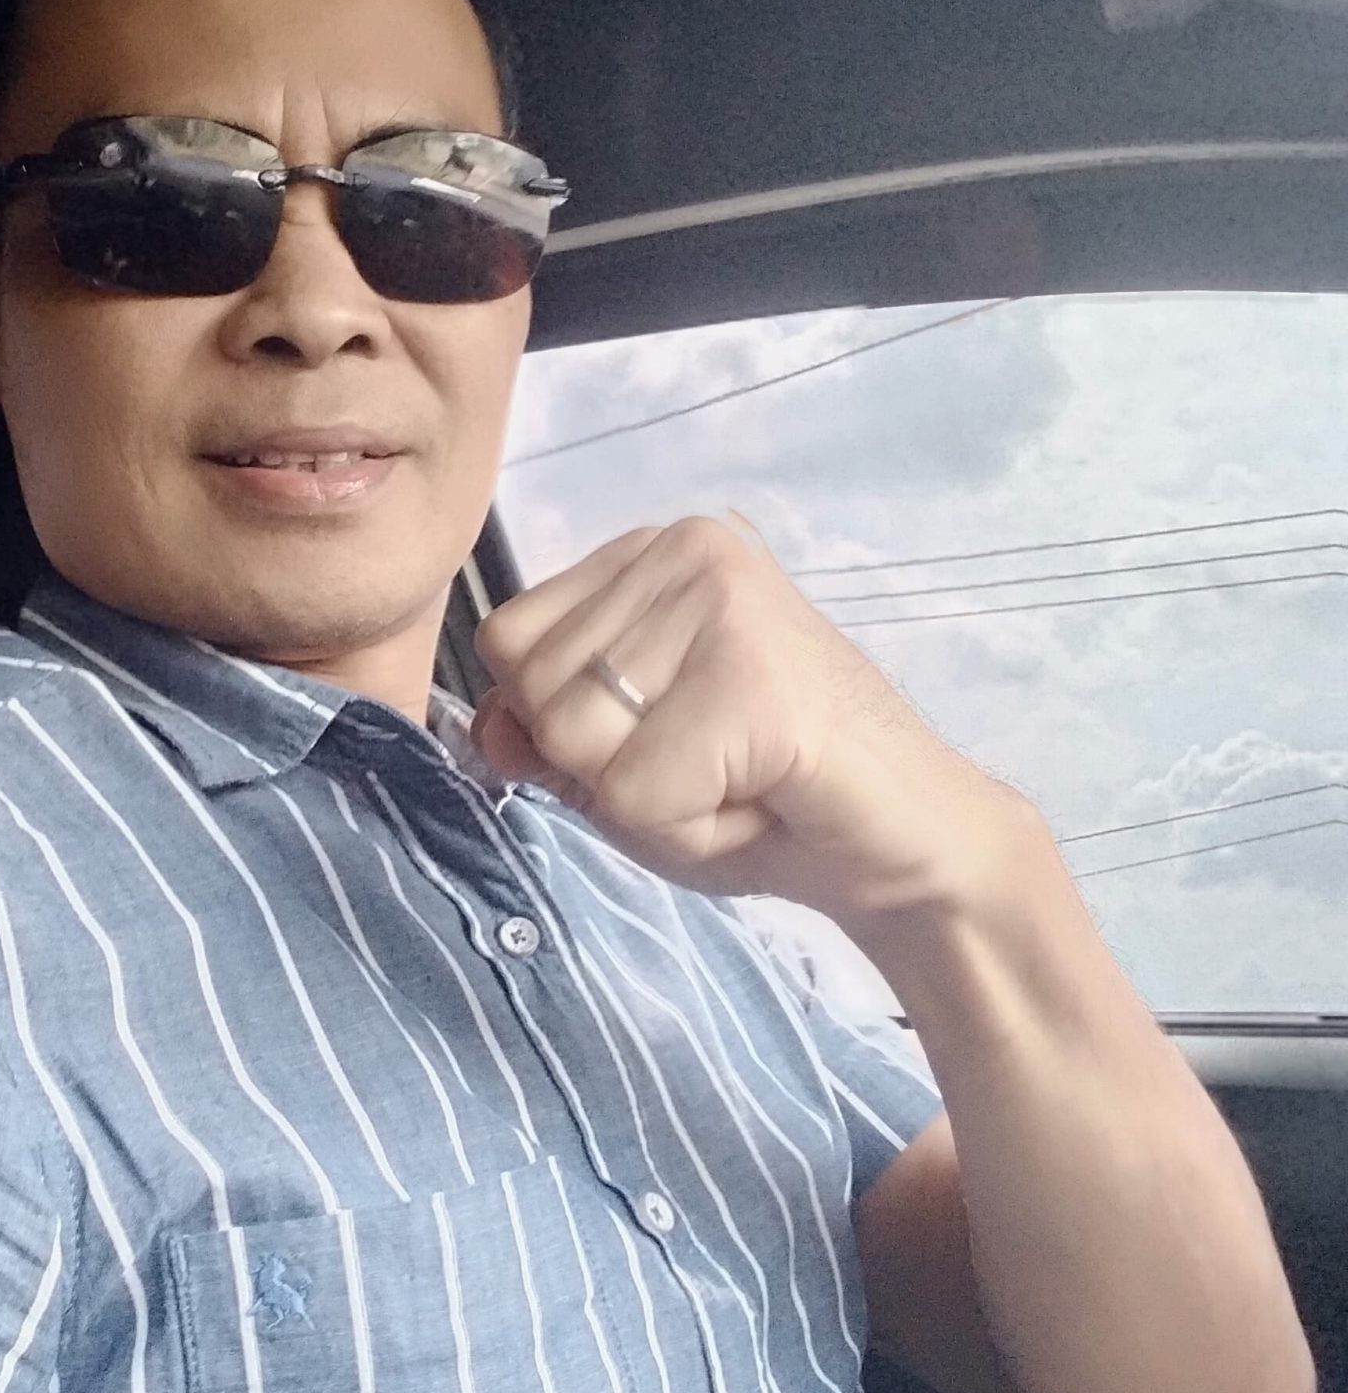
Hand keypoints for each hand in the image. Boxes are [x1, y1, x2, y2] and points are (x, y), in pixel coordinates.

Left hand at [470, 517, 1036, 926]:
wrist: (906, 844)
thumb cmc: (766, 801)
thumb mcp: (623, 767)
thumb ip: (545, 736)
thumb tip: (487, 727)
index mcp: (649, 553)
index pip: (509, 643)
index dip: (567, 727)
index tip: (670, 740)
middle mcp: (683, 547)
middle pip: (536, 692)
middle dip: (608, 772)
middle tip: (713, 770)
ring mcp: (722, 597)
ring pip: (575, 742)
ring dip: (650, 805)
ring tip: (736, 782)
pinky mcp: (751, 670)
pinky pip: (635, 790)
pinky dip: (687, 829)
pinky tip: (759, 800)